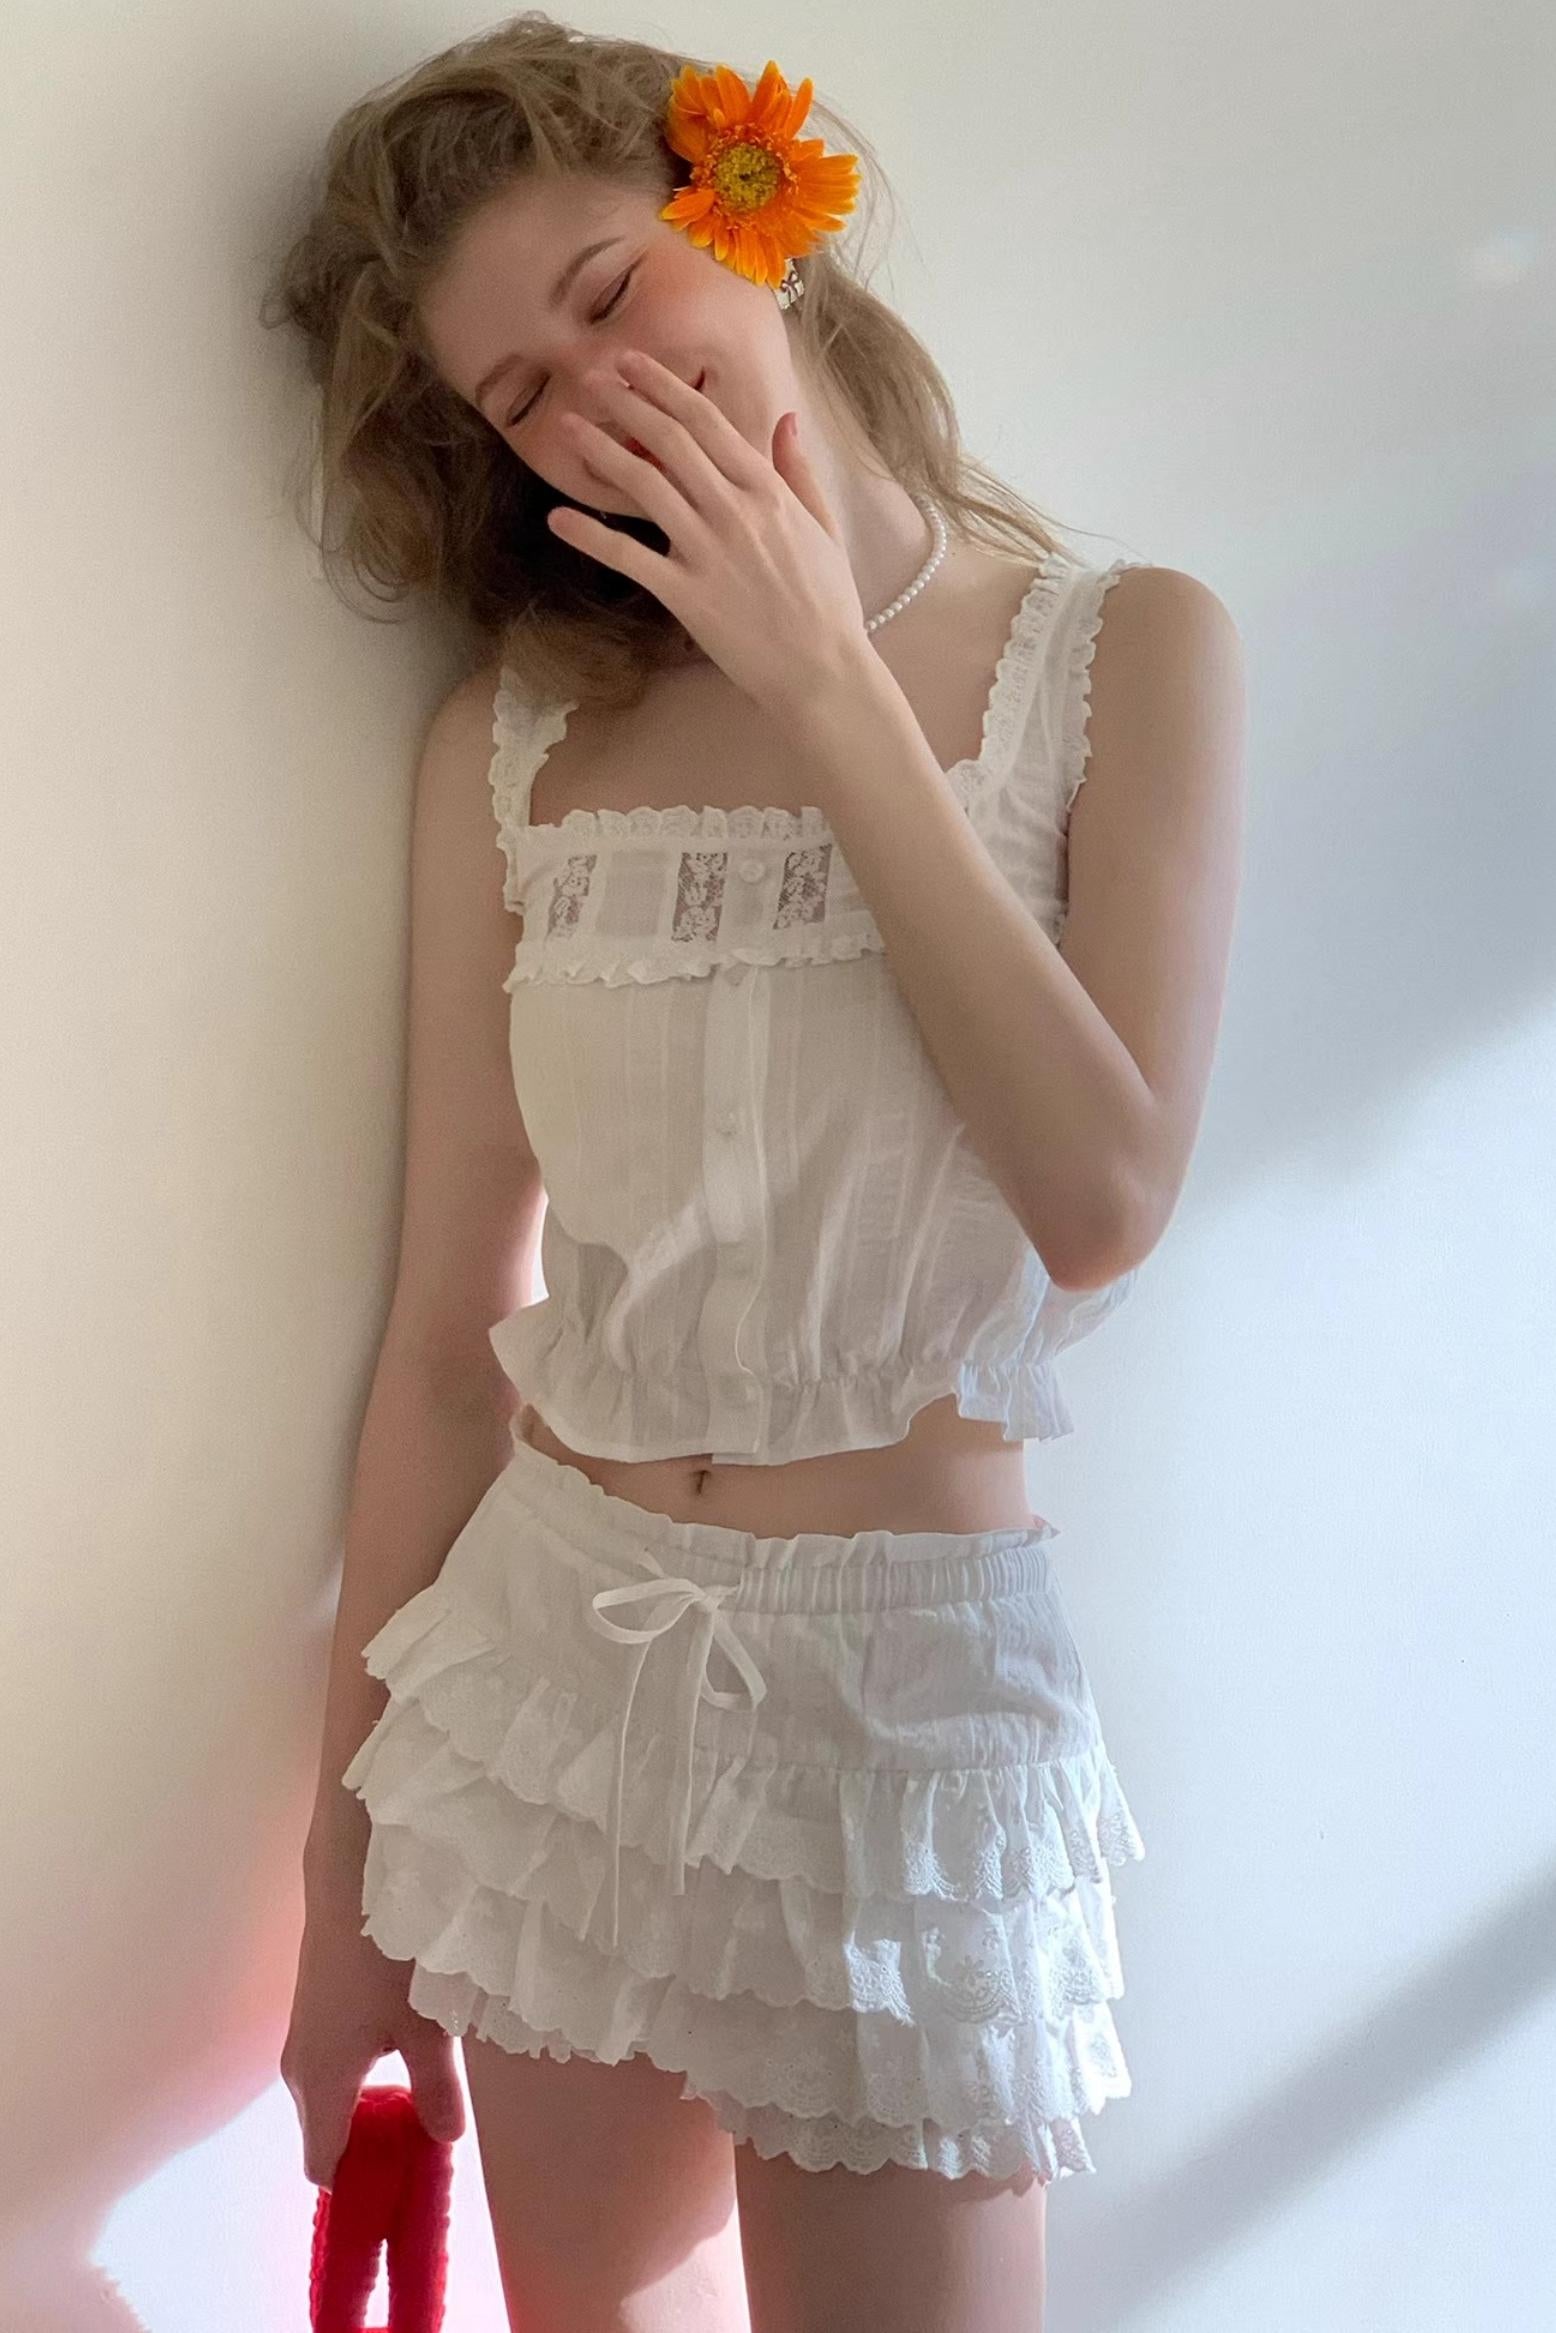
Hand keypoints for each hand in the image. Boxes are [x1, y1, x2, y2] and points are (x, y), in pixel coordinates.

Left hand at [547, 349, 872, 731]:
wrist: (823, 671)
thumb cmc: (828, 603)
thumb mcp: (825, 527)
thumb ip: (799, 471)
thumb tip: (786, 420)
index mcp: (767, 490)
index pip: (707, 422)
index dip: (663, 386)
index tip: (632, 363)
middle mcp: (735, 511)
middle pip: (669, 441)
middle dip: (625, 403)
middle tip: (590, 379)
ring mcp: (708, 552)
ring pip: (644, 486)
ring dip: (600, 452)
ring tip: (567, 428)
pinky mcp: (686, 595)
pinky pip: (629, 558)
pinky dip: (590, 536)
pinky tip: (557, 518)